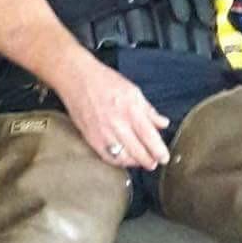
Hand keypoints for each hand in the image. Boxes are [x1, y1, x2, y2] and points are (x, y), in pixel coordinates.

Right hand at [57, 55, 170, 169]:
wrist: (77, 79)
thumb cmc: (104, 81)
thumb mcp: (133, 91)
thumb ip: (149, 110)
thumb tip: (162, 123)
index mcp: (131, 110)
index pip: (150, 137)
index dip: (159, 152)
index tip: (164, 157)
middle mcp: (118, 124)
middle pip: (138, 152)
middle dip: (150, 161)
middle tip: (155, 162)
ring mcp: (103, 133)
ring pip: (124, 158)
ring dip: (135, 163)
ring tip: (141, 161)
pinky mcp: (91, 139)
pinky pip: (108, 157)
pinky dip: (118, 162)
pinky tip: (124, 159)